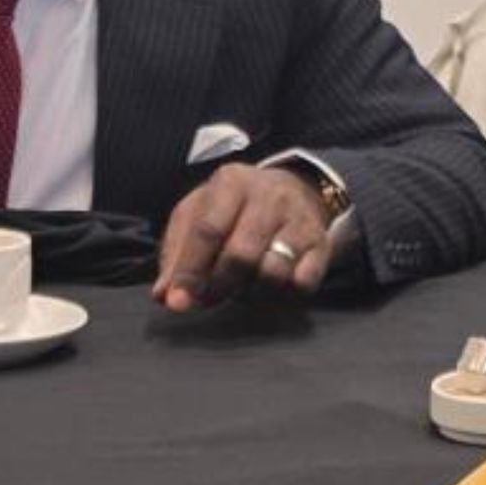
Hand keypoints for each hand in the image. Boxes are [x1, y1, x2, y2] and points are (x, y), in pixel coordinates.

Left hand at [154, 162, 334, 311]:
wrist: (295, 189)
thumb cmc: (234, 208)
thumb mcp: (198, 214)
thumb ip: (176, 253)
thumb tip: (164, 296)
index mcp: (231, 183)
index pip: (207, 230)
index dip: (189, 270)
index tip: (177, 301)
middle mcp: (269, 197)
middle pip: (240, 255)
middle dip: (218, 286)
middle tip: (208, 299)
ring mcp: (298, 220)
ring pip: (272, 273)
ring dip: (251, 292)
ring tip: (241, 287)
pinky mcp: (321, 244)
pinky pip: (302, 284)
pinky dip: (282, 295)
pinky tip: (269, 287)